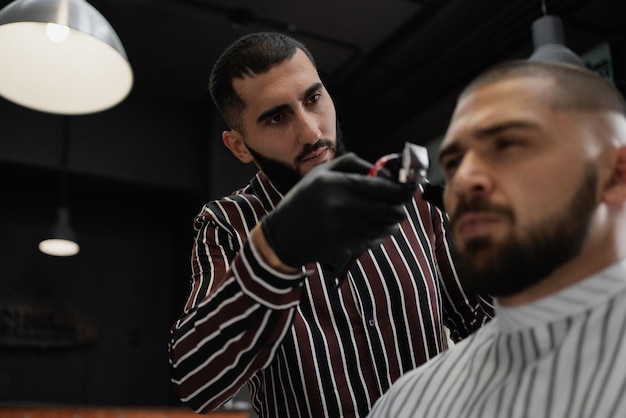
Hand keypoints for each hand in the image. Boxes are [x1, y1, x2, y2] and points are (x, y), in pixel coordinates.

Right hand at [261, 153, 415, 270]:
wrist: (282, 235)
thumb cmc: (304, 199)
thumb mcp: (322, 173)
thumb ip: (354, 165)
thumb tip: (385, 171)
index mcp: (336, 184)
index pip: (382, 187)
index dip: (402, 189)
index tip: (409, 188)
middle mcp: (341, 206)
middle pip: (390, 209)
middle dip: (399, 208)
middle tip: (398, 206)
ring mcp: (343, 228)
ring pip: (385, 227)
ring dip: (391, 223)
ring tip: (385, 219)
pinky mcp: (344, 246)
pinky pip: (374, 240)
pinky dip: (378, 235)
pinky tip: (371, 229)